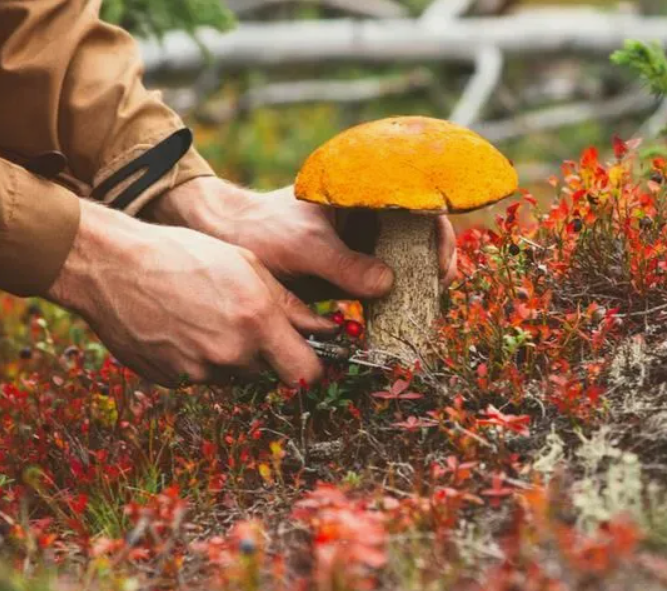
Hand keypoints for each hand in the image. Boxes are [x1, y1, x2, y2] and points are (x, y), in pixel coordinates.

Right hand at [47, 201, 334, 386]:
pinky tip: (181, 326)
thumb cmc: (182, 254)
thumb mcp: (246, 264)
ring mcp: (199, 372)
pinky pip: (201, 376)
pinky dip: (199, 358)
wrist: (112, 266)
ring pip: (234, 375)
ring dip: (232, 355)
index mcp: (257, 322)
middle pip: (271, 374)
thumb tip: (325, 328)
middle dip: (268, 354)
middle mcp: (231, 354)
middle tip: (245, 319)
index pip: (307, 372)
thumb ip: (290, 303)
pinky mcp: (172, 380)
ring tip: (207, 315)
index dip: (310, 364)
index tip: (305, 351)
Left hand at [143, 178, 457, 298]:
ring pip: (407, 263)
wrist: (227, 241)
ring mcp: (363, 243)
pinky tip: (395, 320)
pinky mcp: (352, 270)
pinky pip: (385, 285)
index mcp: (366, 193)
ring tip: (418, 312)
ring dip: (416, 286)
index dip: (439, 233)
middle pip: (421, 237)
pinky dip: (395, 301)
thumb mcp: (304, 247)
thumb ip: (344, 265)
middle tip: (433, 294)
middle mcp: (371, 215)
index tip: (439, 264)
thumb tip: (388, 285)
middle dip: (433, 265)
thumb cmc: (262, 230)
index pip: (422, 204)